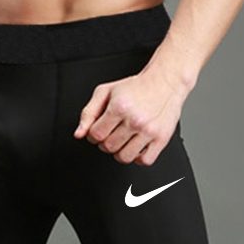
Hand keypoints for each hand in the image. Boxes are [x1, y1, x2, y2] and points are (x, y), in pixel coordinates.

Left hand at [73, 66, 187, 165]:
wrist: (164, 82)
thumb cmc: (135, 88)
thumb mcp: (106, 92)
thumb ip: (89, 113)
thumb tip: (79, 134)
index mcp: (119, 107)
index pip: (96, 135)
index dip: (93, 135)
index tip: (99, 130)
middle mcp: (135, 120)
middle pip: (109, 147)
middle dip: (106, 142)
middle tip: (112, 132)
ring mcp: (149, 131)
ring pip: (124, 157)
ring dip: (120, 152)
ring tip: (123, 140)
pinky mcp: (161, 139)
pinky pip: (145, 161)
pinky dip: (138, 158)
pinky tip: (137, 146)